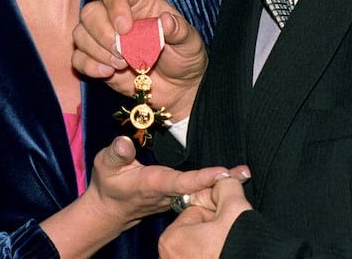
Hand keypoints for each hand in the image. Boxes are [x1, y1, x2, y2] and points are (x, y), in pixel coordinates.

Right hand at [41, 136, 244, 258]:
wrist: (109, 210)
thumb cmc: (108, 183)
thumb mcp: (105, 164)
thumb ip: (117, 153)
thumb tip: (125, 142)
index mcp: (154, 184)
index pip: (182, 182)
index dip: (202, 178)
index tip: (223, 173)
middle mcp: (167, 194)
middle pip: (199, 190)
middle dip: (222, 183)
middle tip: (246, 174)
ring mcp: (172, 198)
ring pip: (200, 193)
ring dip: (222, 185)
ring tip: (244, 174)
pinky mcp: (174, 198)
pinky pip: (197, 194)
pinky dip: (212, 187)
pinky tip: (228, 180)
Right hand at [72, 0, 207, 118]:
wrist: (179, 88)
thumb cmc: (184, 57)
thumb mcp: (189, 42)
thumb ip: (179, 30)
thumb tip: (166, 20)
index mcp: (138, 2)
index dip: (116, 6)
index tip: (125, 28)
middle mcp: (115, 15)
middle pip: (91, 12)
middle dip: (102, 33)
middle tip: (123, 53)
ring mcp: (103, 38)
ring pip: (81, 34)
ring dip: (97, 51)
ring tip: (121, 65)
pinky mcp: (96, 60)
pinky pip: (78, 58)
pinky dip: (89, 65)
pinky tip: (109, 73)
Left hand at [158, 176, 252, 258]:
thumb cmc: (238, 249)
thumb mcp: (234, 207)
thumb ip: (226, 185)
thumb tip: (226, 180)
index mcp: (170, 239)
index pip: (196, 212)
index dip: (216, 214)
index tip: (226, 225)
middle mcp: (168, 258)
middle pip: (197, 231)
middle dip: (215, 232)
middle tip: (230, 240)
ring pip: (201, 247)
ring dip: (216, 245)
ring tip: (231, 250)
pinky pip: (203, 257)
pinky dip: (215, 255)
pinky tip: (230, 254)